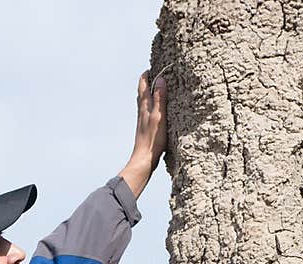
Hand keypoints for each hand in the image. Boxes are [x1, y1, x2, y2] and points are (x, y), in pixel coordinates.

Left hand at [119, 71, 166, 197]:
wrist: (143, 161)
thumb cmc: (152, 140)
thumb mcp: (159, 116)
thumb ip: (159, 98)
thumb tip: (160, 79)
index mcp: (144, 106)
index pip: (143, 83)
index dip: (148, 72)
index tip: (156, 64)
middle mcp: (141, 111)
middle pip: (143, 90)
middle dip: (150, 79)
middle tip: (159, 72)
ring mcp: (142, 120)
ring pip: (145, 100)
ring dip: (151, 92)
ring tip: (161, 87)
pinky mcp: (146, 128)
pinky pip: (148, 110)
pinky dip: (153, 104)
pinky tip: (158, 108)